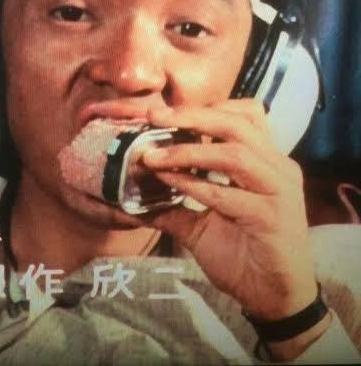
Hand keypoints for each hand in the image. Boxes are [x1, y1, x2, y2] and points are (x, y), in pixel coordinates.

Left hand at [139, 99, 317, 320]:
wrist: (272, 296)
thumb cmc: (240, 253)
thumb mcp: (198, 225)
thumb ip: (169, 207)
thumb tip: (127, 201)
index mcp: (264, 161)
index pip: (242, 115)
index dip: (203, 109)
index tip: (162, 114)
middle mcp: (276, 168)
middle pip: (237, 124)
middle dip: (191, 117)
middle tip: (154, 117)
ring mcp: (279, 191)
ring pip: (234, 153)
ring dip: (188, 152)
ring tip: (152, 157)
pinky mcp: (273, 217)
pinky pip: (228, 194)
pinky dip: (195, 185)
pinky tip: (170, 183)